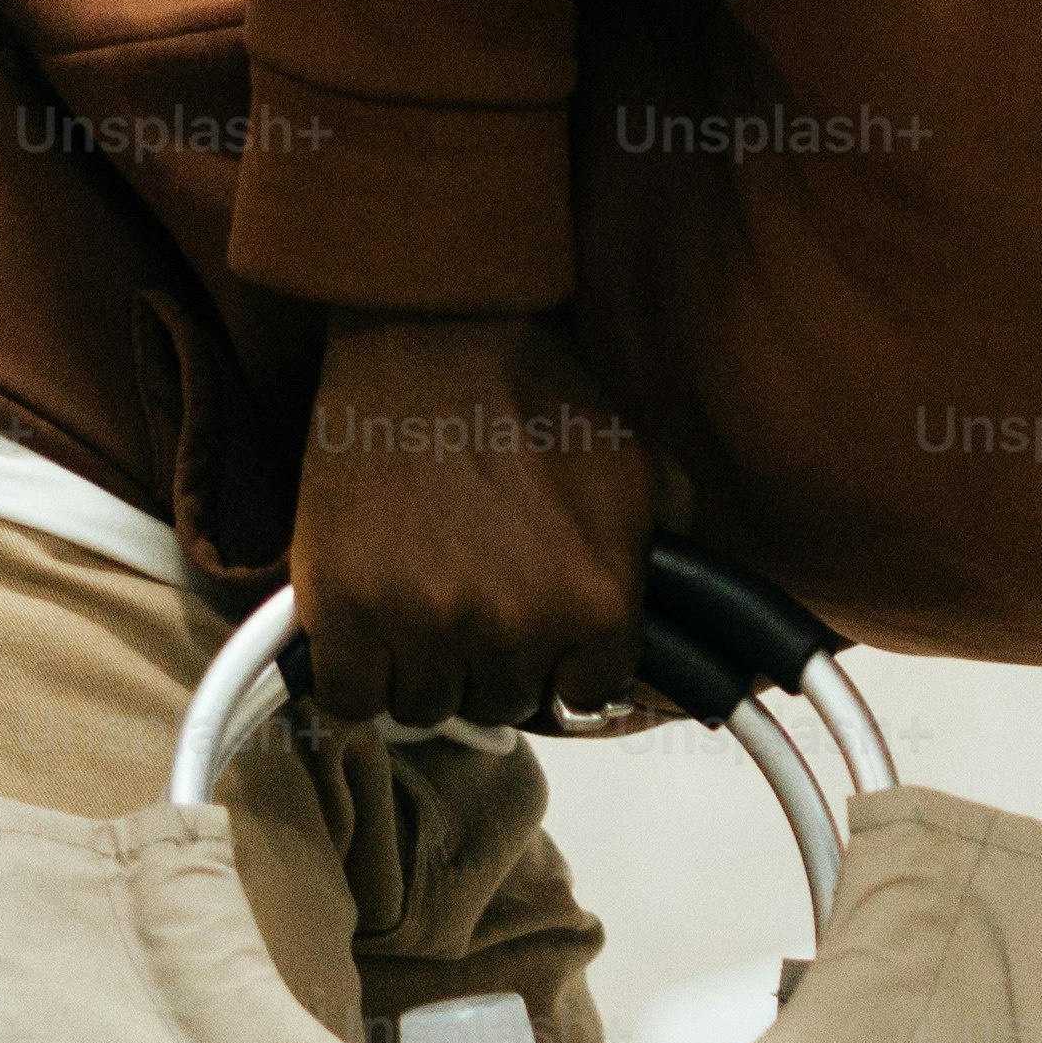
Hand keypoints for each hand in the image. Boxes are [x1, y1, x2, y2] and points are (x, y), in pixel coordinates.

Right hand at [290, 312, 652, 728]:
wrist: (438, 336)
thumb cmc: (537, 397)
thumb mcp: (642, 473)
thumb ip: (673, 556)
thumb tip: (699, 620)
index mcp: (598, 602)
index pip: (587, 693)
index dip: (565, 661)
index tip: (545, 635)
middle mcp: (515, 625)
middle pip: (505, 703)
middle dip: (497, 660)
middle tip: (479, 600)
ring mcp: (424, 621)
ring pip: (429, 706)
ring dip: (429, 668)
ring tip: (426, 604)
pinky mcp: (342, 607)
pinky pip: (352, 698)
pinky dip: (360, 676)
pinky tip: (371, 632)